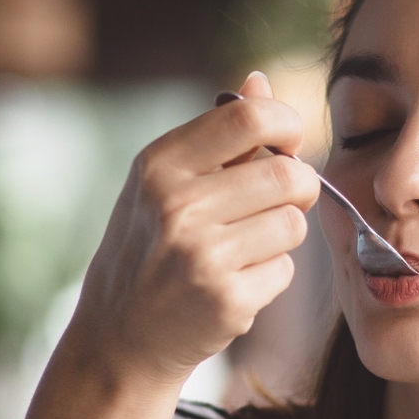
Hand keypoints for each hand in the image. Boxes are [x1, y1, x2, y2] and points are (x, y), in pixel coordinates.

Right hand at [66, 71, 320, 388]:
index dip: (287, 125)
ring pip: (294, 224)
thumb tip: (260, 81)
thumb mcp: (163, 183)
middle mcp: (177, 206)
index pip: (249, 118)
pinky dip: (272, 275)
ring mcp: (202, 256)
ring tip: (247, 246)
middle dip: (299, 186)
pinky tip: (236, 282)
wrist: (119, 337)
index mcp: (160, 165)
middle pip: (287, 174)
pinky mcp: (227, 300)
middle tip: (281, 200)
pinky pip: (286, 270)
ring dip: (284, 235)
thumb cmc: (148, 248)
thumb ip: (217, 136)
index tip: (288, 143)